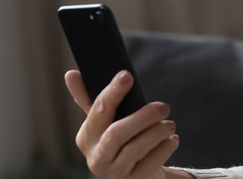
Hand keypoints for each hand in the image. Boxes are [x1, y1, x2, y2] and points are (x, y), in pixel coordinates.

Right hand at [65, 70, 180, 178]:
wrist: (136, 174)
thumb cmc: (120, 141)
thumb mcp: (105, 122)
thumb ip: (90, 99)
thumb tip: (71, 74)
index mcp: (87, 137)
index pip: (97, 111)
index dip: (112, 92)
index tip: (127, 76)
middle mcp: (96, 157)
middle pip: (116, 133)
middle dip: (143, 117)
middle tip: (164, 107)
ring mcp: (114, 173)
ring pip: (134, 149)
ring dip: (157, 132)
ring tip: (170, 125)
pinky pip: (151, 164)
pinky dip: (164, 148)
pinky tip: (172, 140)